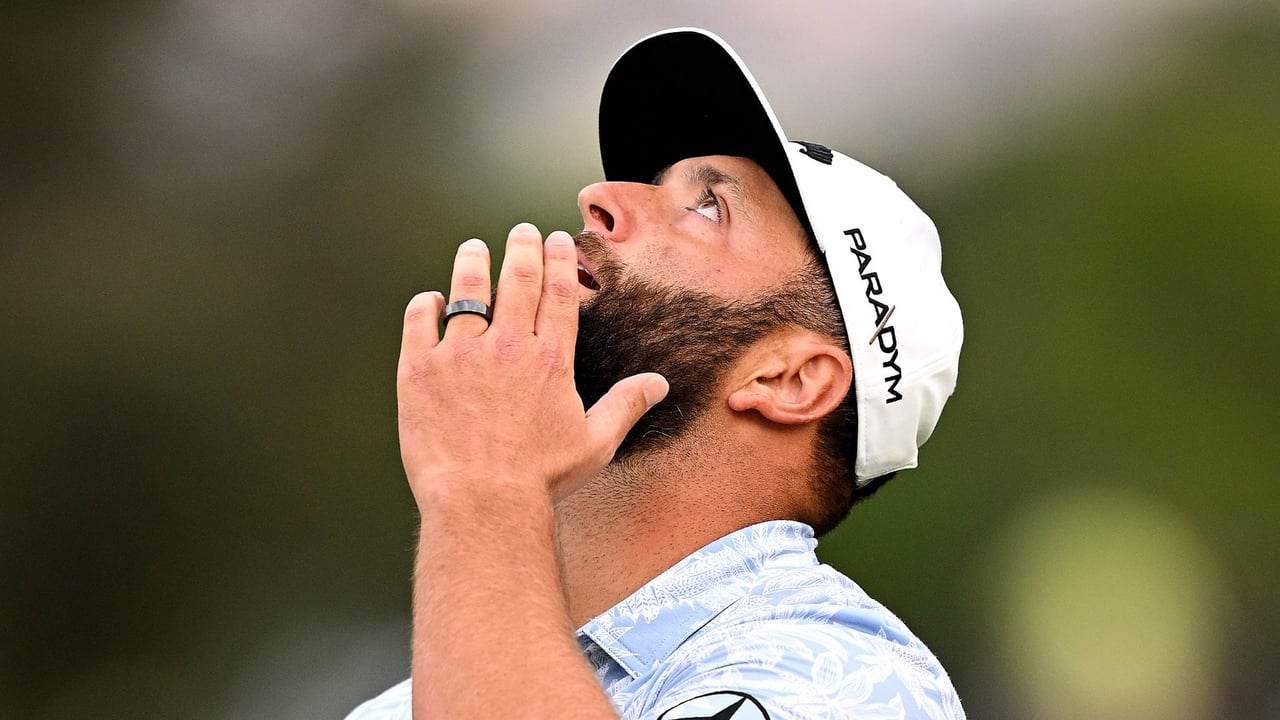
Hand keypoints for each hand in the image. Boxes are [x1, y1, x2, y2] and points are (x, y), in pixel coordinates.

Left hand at [396, 223, 667, 506]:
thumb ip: (625, 405)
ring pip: (466, 289)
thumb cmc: (539, 479)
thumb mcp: (594, 443)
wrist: (482, 501)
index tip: (557, 240)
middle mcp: (507, 346)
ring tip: (473, 248)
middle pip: (517, 278)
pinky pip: (419, 320)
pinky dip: (425, 304)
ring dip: (472, 262)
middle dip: (521, 247)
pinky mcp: (419, 369)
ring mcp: (460, 354)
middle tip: (521, 231)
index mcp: (550, 358)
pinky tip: (430, 299)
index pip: (558, 292)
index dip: (559, 259)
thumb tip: (658, 385)